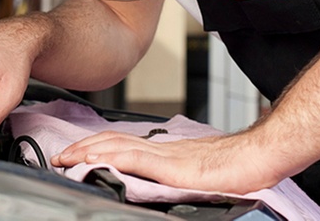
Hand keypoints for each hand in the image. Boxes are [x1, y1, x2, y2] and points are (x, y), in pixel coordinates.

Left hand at [49, 130, 282, 194]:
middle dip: (82, 147)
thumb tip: (155, 179)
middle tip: (59, 156)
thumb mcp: (196, 170)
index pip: (122, 142)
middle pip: (112, 140)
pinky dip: (111, 158)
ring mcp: (165, 155)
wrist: (260, 156)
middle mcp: (161, 148)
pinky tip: (95, 161)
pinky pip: (135, 158)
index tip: (74, 153)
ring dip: (88, 151)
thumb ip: (173, 172)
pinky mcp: (172, 166)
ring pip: (117, 146)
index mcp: (166, 150)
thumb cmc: (237, 166)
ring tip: (66, 158)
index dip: (95, 145)